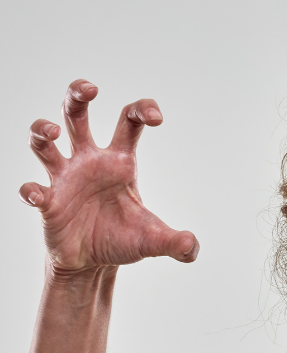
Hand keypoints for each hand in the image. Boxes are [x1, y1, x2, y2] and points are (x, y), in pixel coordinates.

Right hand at [21, 80, 197, 271]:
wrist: (94, 263)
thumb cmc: (122, 239)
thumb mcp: (152, 240)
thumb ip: (176, 243)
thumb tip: (192, 248)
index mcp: (119, 161)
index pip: (128, 122)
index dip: (141, 110)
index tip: (156, 117)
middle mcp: (88, 161)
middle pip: (76, 115)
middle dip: (78, 94)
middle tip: (91, 89)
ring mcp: (64, 179)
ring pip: (43, 142)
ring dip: (42, 130)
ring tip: (52, 132)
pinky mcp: (47, 202)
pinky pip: (31, 189)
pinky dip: (30, 190)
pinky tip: (37, 195)